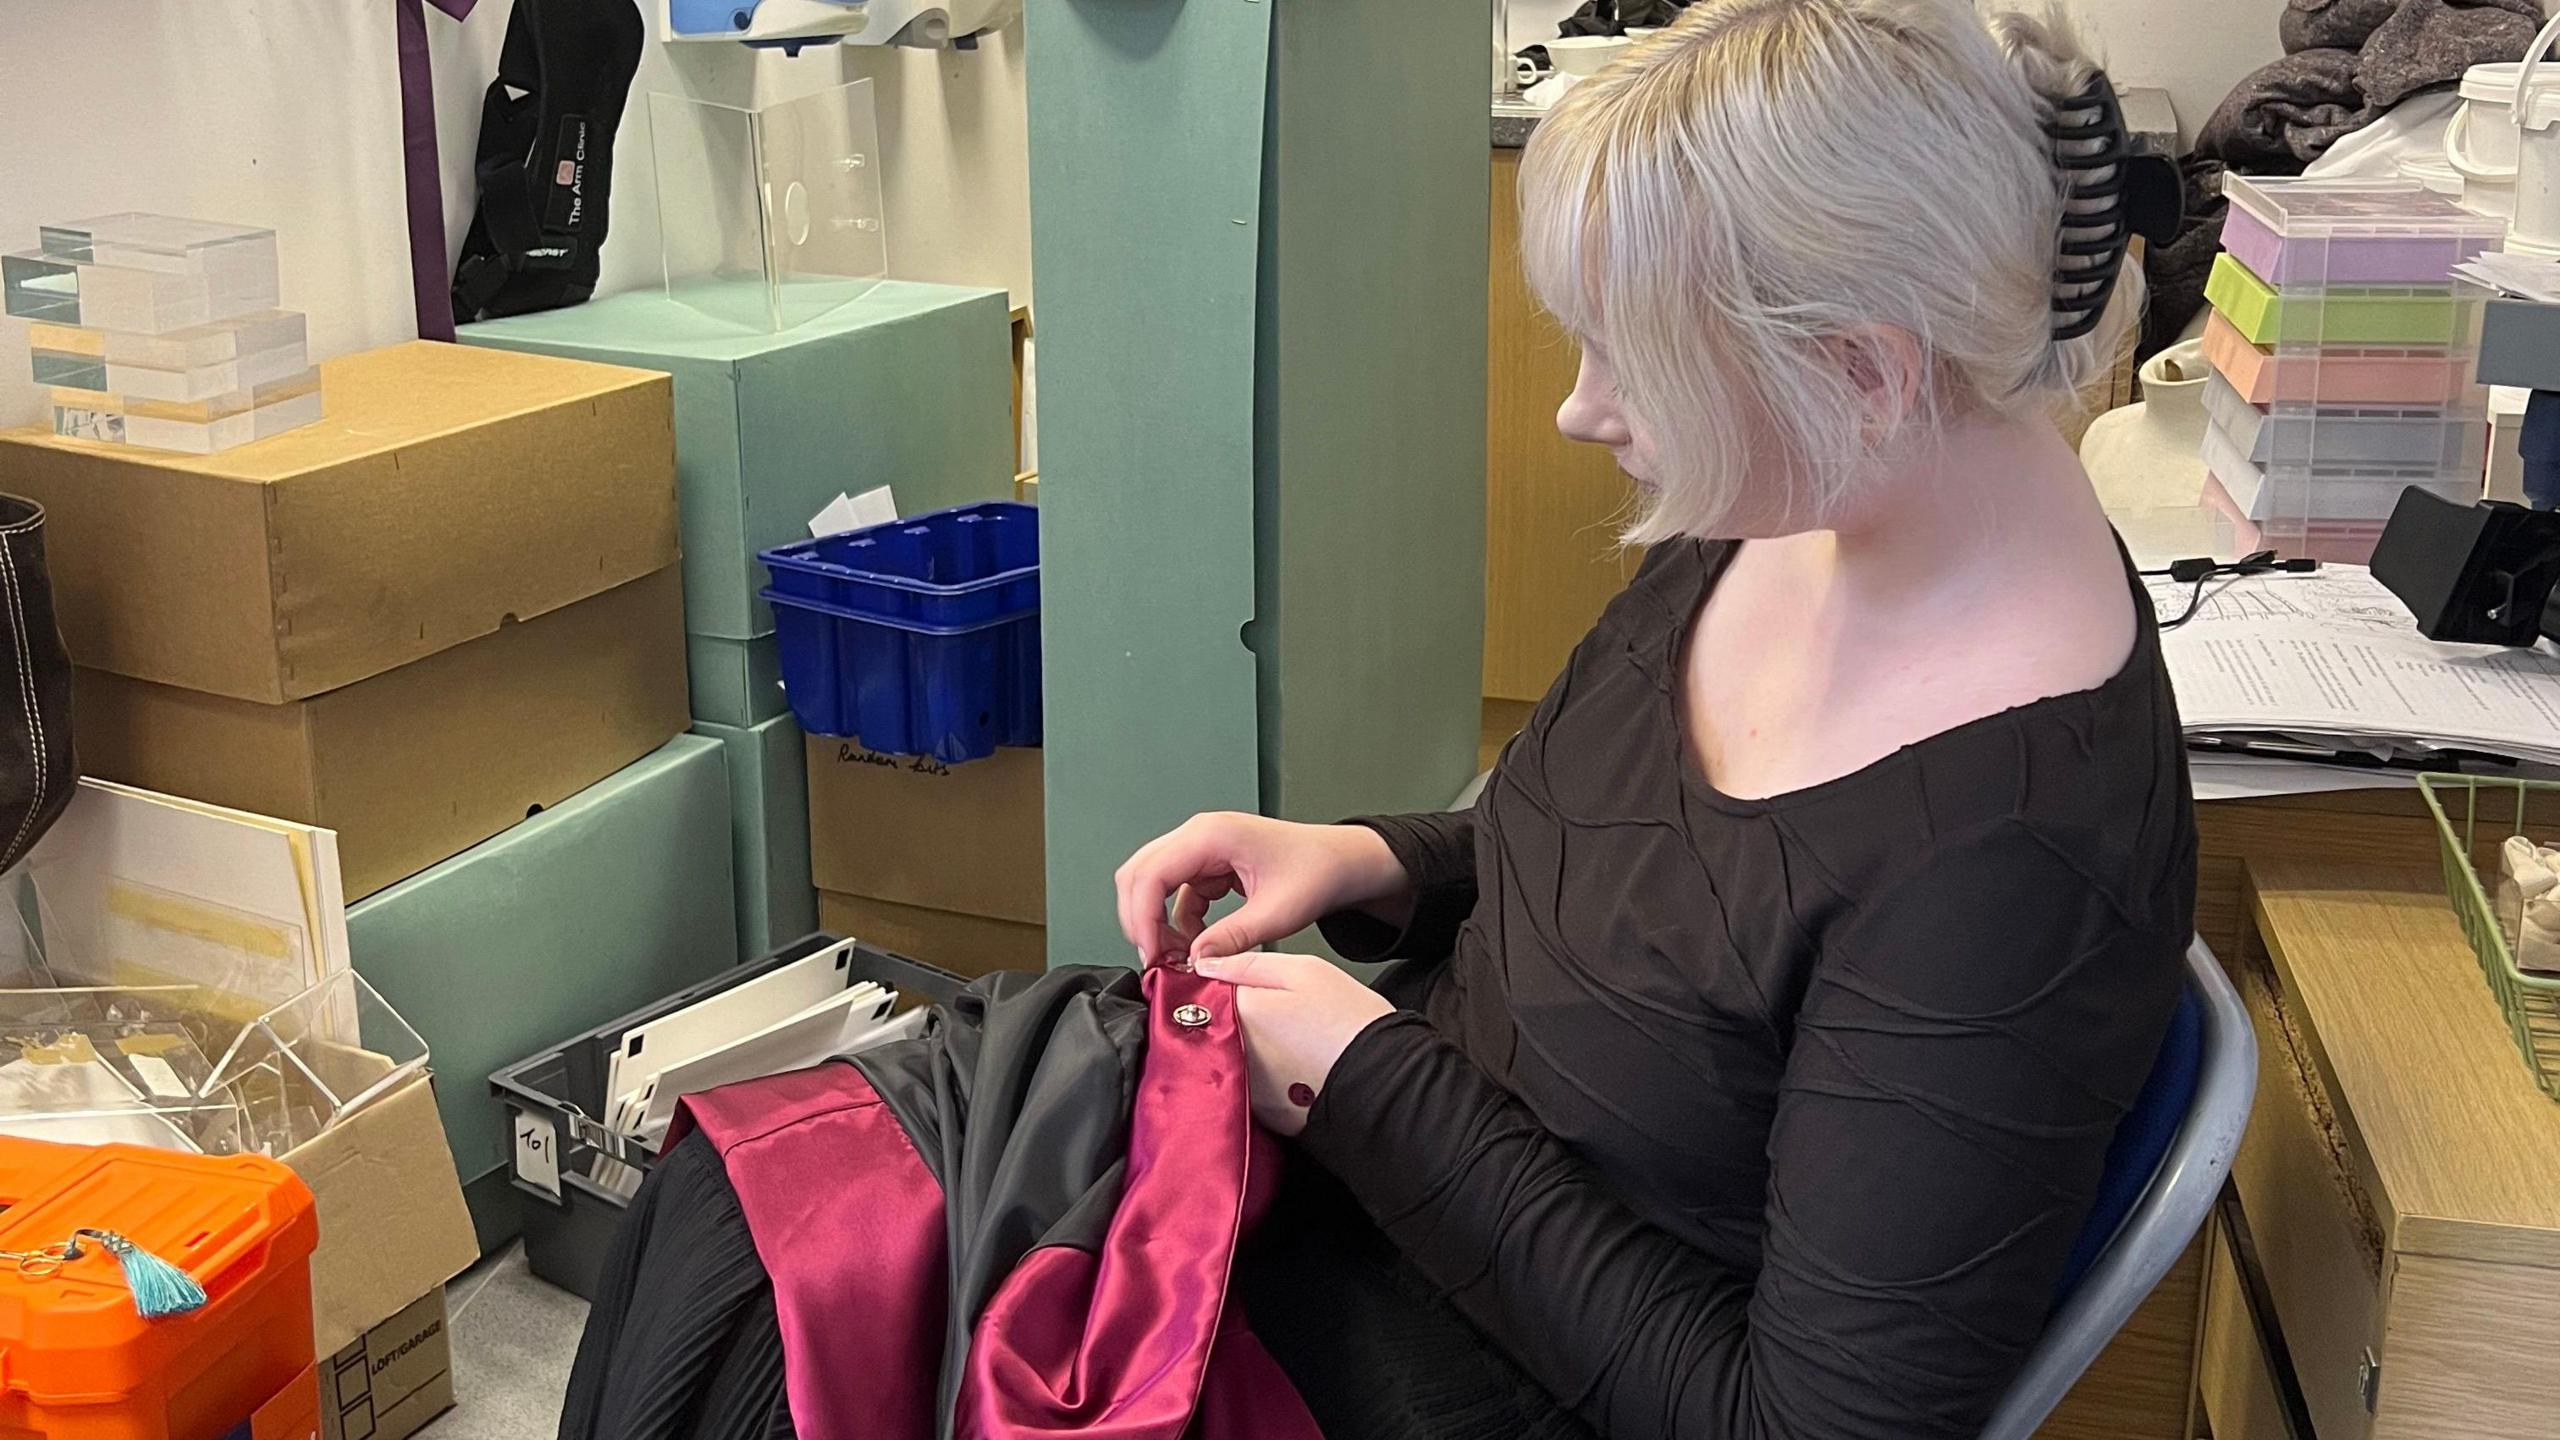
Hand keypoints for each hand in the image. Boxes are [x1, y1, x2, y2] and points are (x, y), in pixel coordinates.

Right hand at [1115, 814, 1410, 967]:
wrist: (1340, 862)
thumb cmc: (1316, 871)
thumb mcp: (1277, 913)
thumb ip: (1232, 938)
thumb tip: (1195, 960)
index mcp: (1211, 835)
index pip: (1150, 874)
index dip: (1142, 918)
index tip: (1152, 954)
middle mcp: (1199, 836)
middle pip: (1139, 875)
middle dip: (1140, 919)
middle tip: (1156, 959)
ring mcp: (1200, 850)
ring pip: (1152, 884)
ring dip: (1155, 921)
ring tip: (1177, 956)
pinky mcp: (1207, 867)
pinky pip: (1174, 894)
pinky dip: (1176, 921)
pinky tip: (1195, 944)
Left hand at [1192, 951, 1393, 1136]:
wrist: (1380, 1077)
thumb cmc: (1347, 1021)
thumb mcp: (1303, 970)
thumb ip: (1247, 964)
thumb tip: (1207, 964)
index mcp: (1239, 1010)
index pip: (1207, 991)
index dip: (1228, 986)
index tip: (1252, 990)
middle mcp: (1233, 1051)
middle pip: (1216, 1027)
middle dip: (1238, 1019)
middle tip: (1280, 1019)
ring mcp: (1244, 1085)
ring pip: (1231, 1058)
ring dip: (1249, 1049)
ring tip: (1290, 1045)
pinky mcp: (1259, 1112)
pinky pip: (1250, 1087)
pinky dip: (1264, 1078)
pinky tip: (1292, 1070)